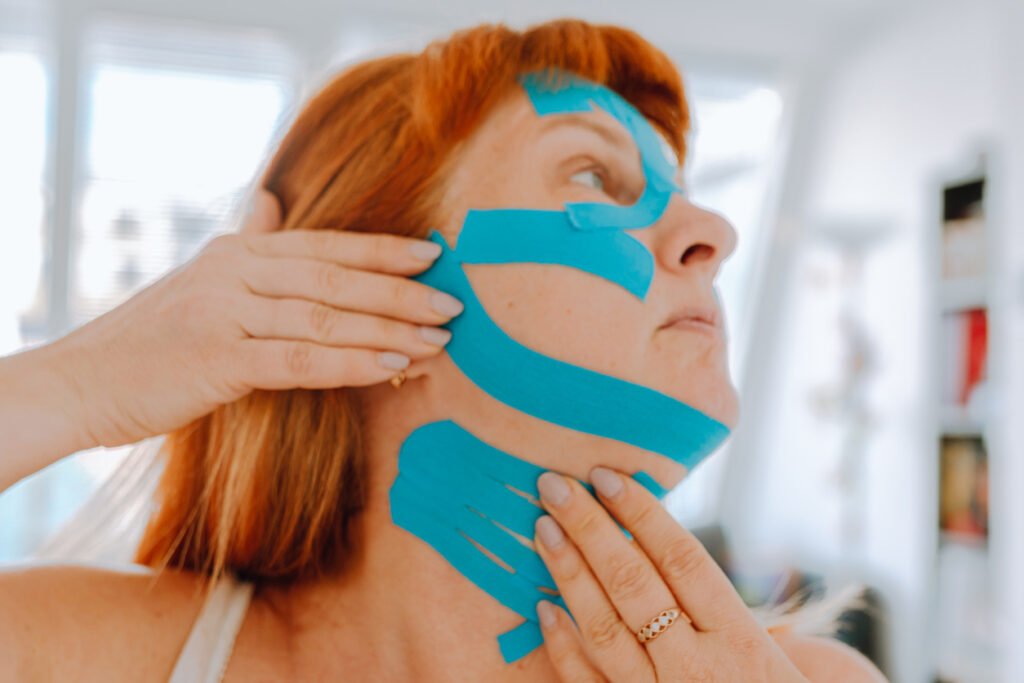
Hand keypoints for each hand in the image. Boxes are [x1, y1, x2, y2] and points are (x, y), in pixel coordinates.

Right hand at [49, 189, 462, 448]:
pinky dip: (350, 364)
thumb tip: (269, 200)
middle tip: (452, 305)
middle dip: (401, 293)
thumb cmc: (152, 338)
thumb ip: (246, 242)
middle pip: (337, 277)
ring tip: (437, 342)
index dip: (384, 250)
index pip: (326, 244)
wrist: (82, 380)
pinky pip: (299, 360)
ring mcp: (225, 312)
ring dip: (388, 331)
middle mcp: (236, 271)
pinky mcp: (217, 358)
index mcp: (239, 250)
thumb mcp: (200, 279)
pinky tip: (390, 369)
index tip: (435, 255)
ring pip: (325, 317)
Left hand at [533, 468, 810, 681]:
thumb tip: (716, 570)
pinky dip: (562, 644)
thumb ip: (753, 619)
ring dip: (569, 573)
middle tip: (554, 485)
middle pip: (634, 583)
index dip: (641, 513)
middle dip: (589, 528)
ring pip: (605, 628)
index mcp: (741, 640)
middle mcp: (699, 667)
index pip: (682, 559)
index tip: (605, 476)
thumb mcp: (785, 664)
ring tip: (543, 529)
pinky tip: (542, 606)